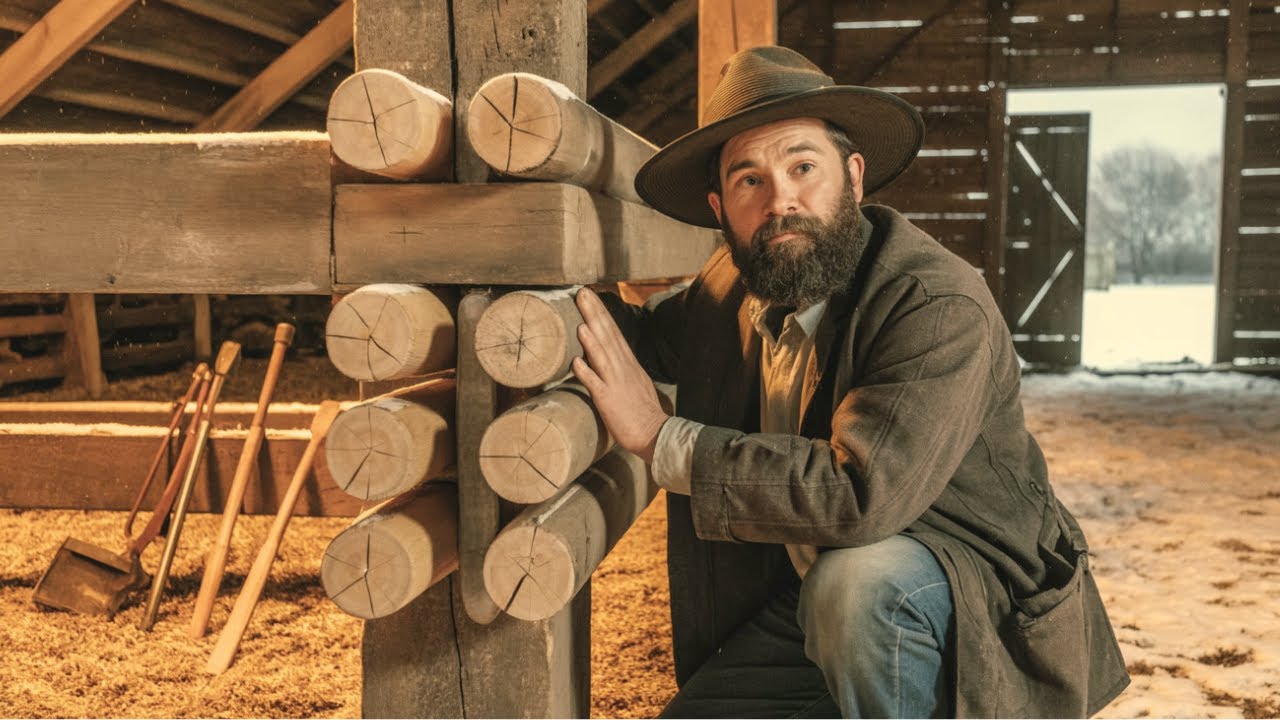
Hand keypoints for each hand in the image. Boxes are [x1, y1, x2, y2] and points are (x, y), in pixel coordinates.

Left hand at [571, 287, 668, 463]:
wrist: (655, 434)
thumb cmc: (643, 412)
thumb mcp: (636, 382)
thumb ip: (621, 369)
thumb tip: (607, 358)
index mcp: (629, 364)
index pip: (614, 333)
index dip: (601, 314)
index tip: (591, 296)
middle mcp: (623, 369)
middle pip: (607, 336)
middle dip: (595, 314)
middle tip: (582, 293)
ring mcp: (616, 383)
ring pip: (602, 355)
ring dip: (591, 338)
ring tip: (581, 319)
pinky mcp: (609, 400)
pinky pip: (595, 384)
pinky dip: (586, 371)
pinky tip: (576, 360)